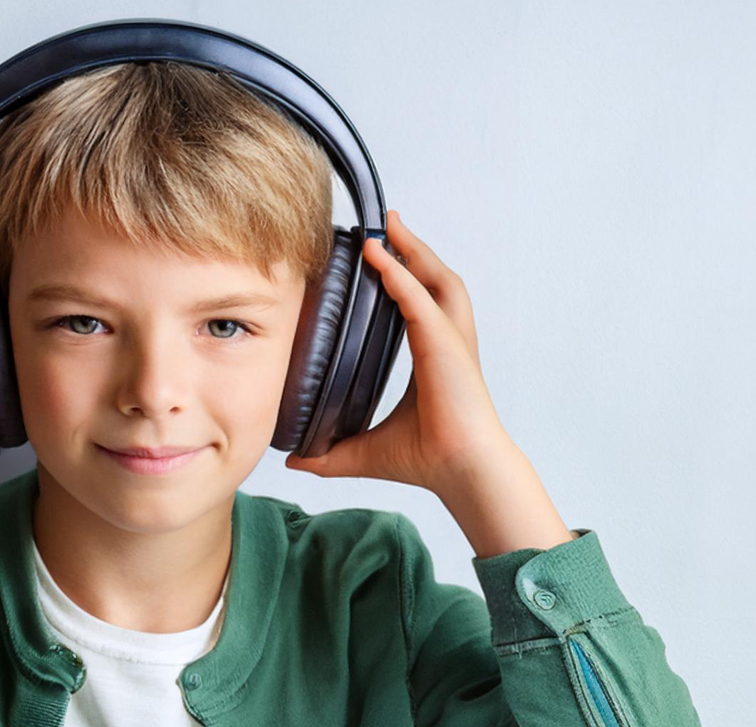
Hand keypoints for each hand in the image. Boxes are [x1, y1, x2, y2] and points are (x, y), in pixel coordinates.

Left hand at [284, 209, 513, 495]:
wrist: (461, 471)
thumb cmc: (428, 460)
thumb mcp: (363, 451)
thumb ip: (329, 453)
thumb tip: (294, 460)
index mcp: (434, 358)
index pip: (420, 305)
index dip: (403, 278)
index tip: (380, 258)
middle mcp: (447, 343)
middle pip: (435, 281)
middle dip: (414, 250)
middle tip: (387, 226)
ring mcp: (450, 341)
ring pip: (437, 279)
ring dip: (413, 251)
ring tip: (389, 227)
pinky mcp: (446, 345)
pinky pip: (421, 299)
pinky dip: (400, 276)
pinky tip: (379, 258)